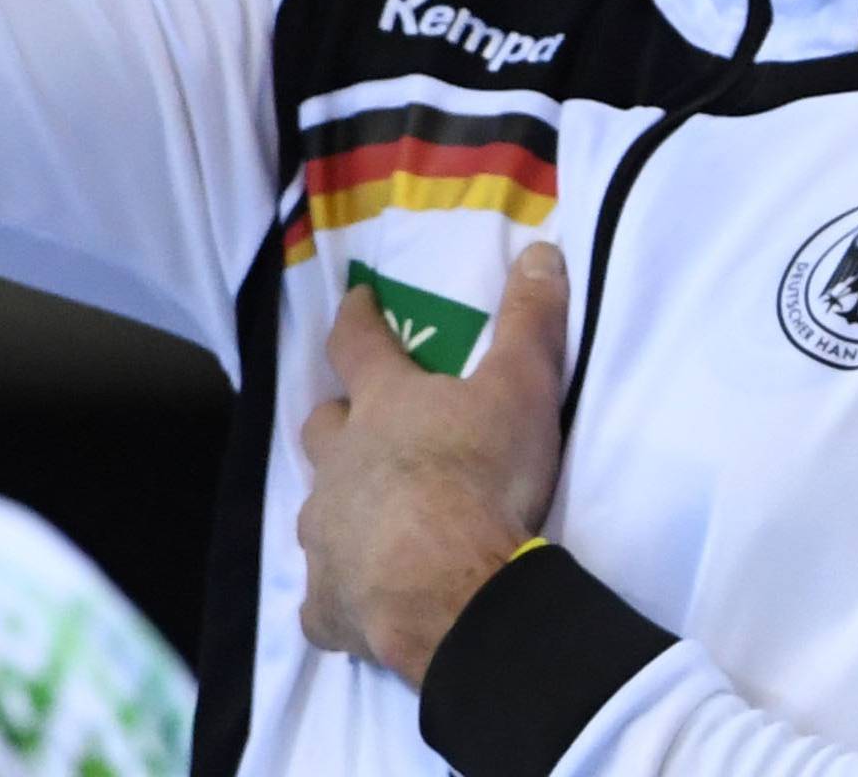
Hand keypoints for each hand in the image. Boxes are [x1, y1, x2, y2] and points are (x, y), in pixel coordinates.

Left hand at [297, 242, 569, 689]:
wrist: (453, 590)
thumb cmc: (483, 476)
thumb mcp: (523, 386)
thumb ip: (530, 320)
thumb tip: (540, 250)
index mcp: (383, 407)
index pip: (357, 345)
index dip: (357, 318)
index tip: (356, 301)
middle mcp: (339, 465)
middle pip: (323, 427)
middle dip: (340, 418)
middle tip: (365, 422)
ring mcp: (325, 538)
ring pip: (317, 509)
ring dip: (341, 503)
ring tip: (376, 515)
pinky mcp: (328, 606)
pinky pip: (324, 595)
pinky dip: (342, 589)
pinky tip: (363, 599)